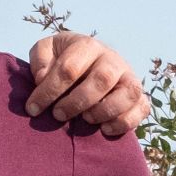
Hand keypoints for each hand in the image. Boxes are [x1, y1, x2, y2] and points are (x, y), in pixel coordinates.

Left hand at [25, 32, 150, 136]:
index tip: (33, 108)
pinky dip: (124, 122)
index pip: (69, 68)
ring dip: (104, 111)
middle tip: (58, 115)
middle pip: (101, 79)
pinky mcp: (139, 96)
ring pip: (128, 93)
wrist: (90, 66)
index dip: (48, 91)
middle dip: (76, 102)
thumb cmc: (64, 60)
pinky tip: (104, 129)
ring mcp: (129, 77)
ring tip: (85, 120)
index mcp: (87, 45)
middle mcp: (112, 59)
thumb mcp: (47, 51)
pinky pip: (141, 109)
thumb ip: (40, 58)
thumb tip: (42, 77)